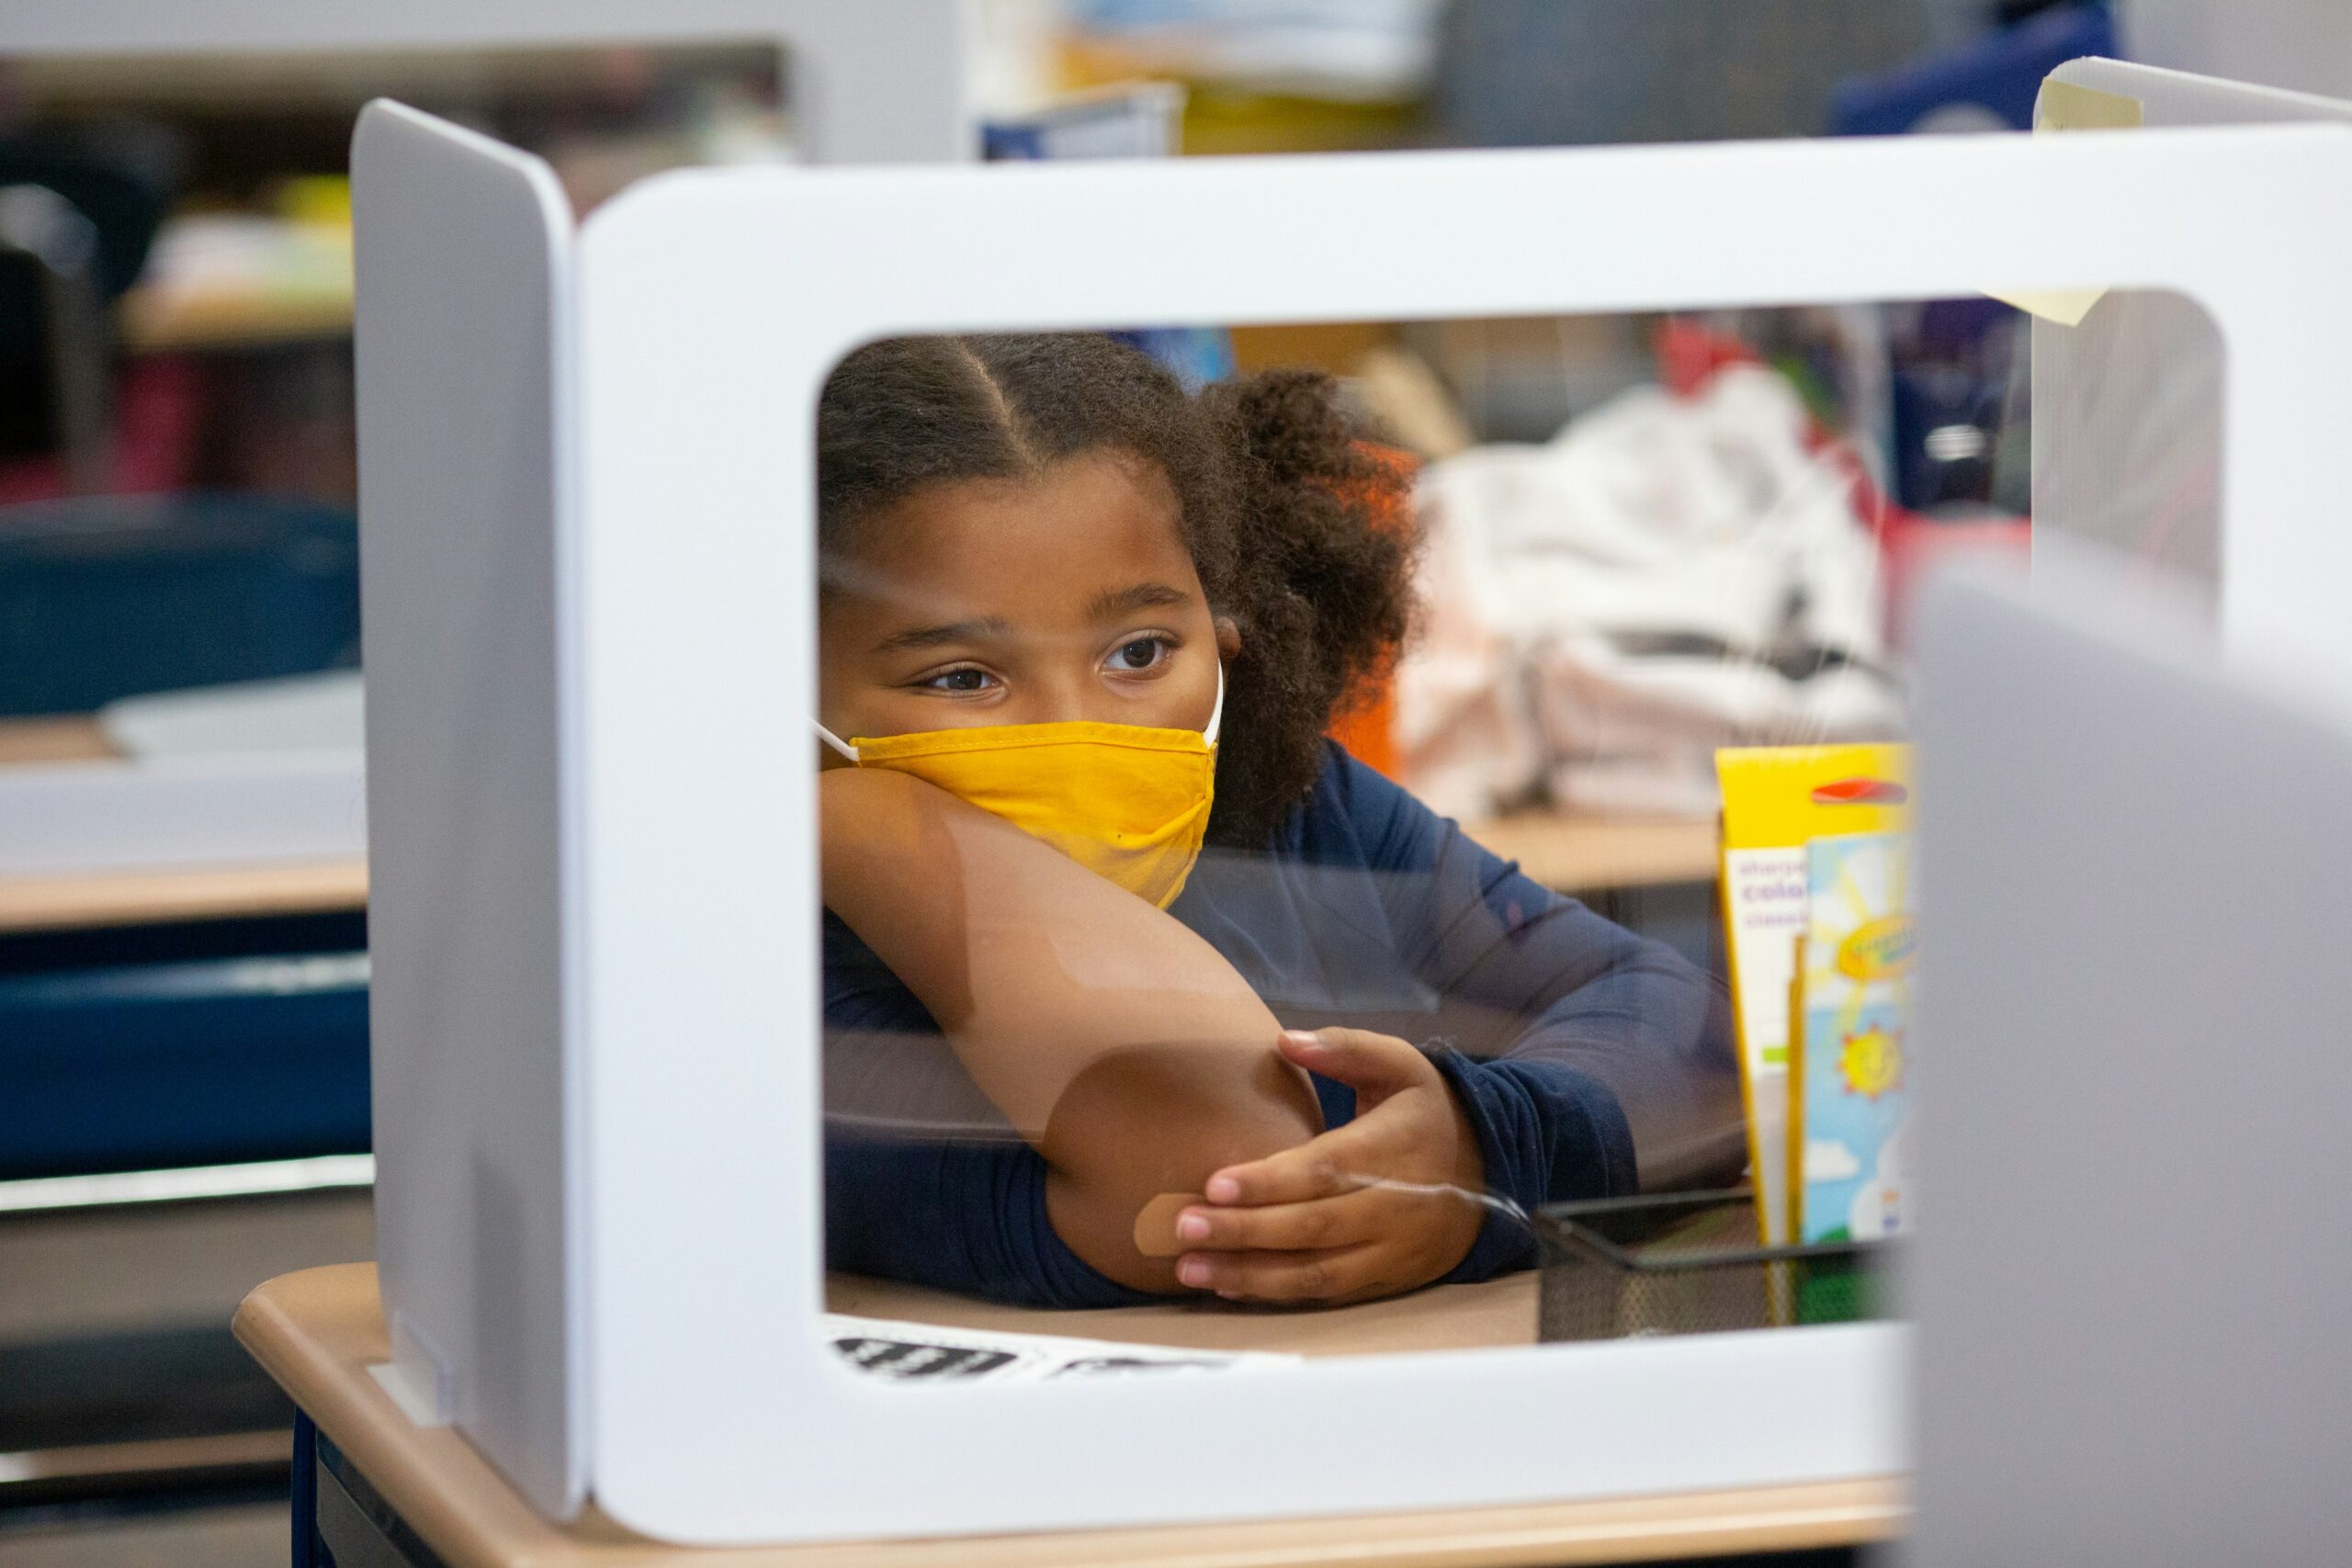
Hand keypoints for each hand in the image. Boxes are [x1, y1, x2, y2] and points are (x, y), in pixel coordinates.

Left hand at [1172, 1028, 1488, 1305]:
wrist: (1490, 1171)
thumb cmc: (1426, 1112)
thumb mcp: (1400, 1065)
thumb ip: (1345, 1048)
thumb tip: (1285, 1039)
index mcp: (1386, 1152)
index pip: (1323, 1171)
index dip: (1268, 1182)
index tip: (1214, 1184)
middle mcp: (1388, 1209)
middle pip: (1309, 1228)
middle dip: (1243, 1232)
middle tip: (1184, 1228)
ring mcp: (1386, 1251)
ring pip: (1313, 1272)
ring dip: (1248, 1274)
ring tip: (1189, 1268)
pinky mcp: (1382, 1279)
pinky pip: (1325, 1294)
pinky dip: (1275, 1294)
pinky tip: (1228, 1286)